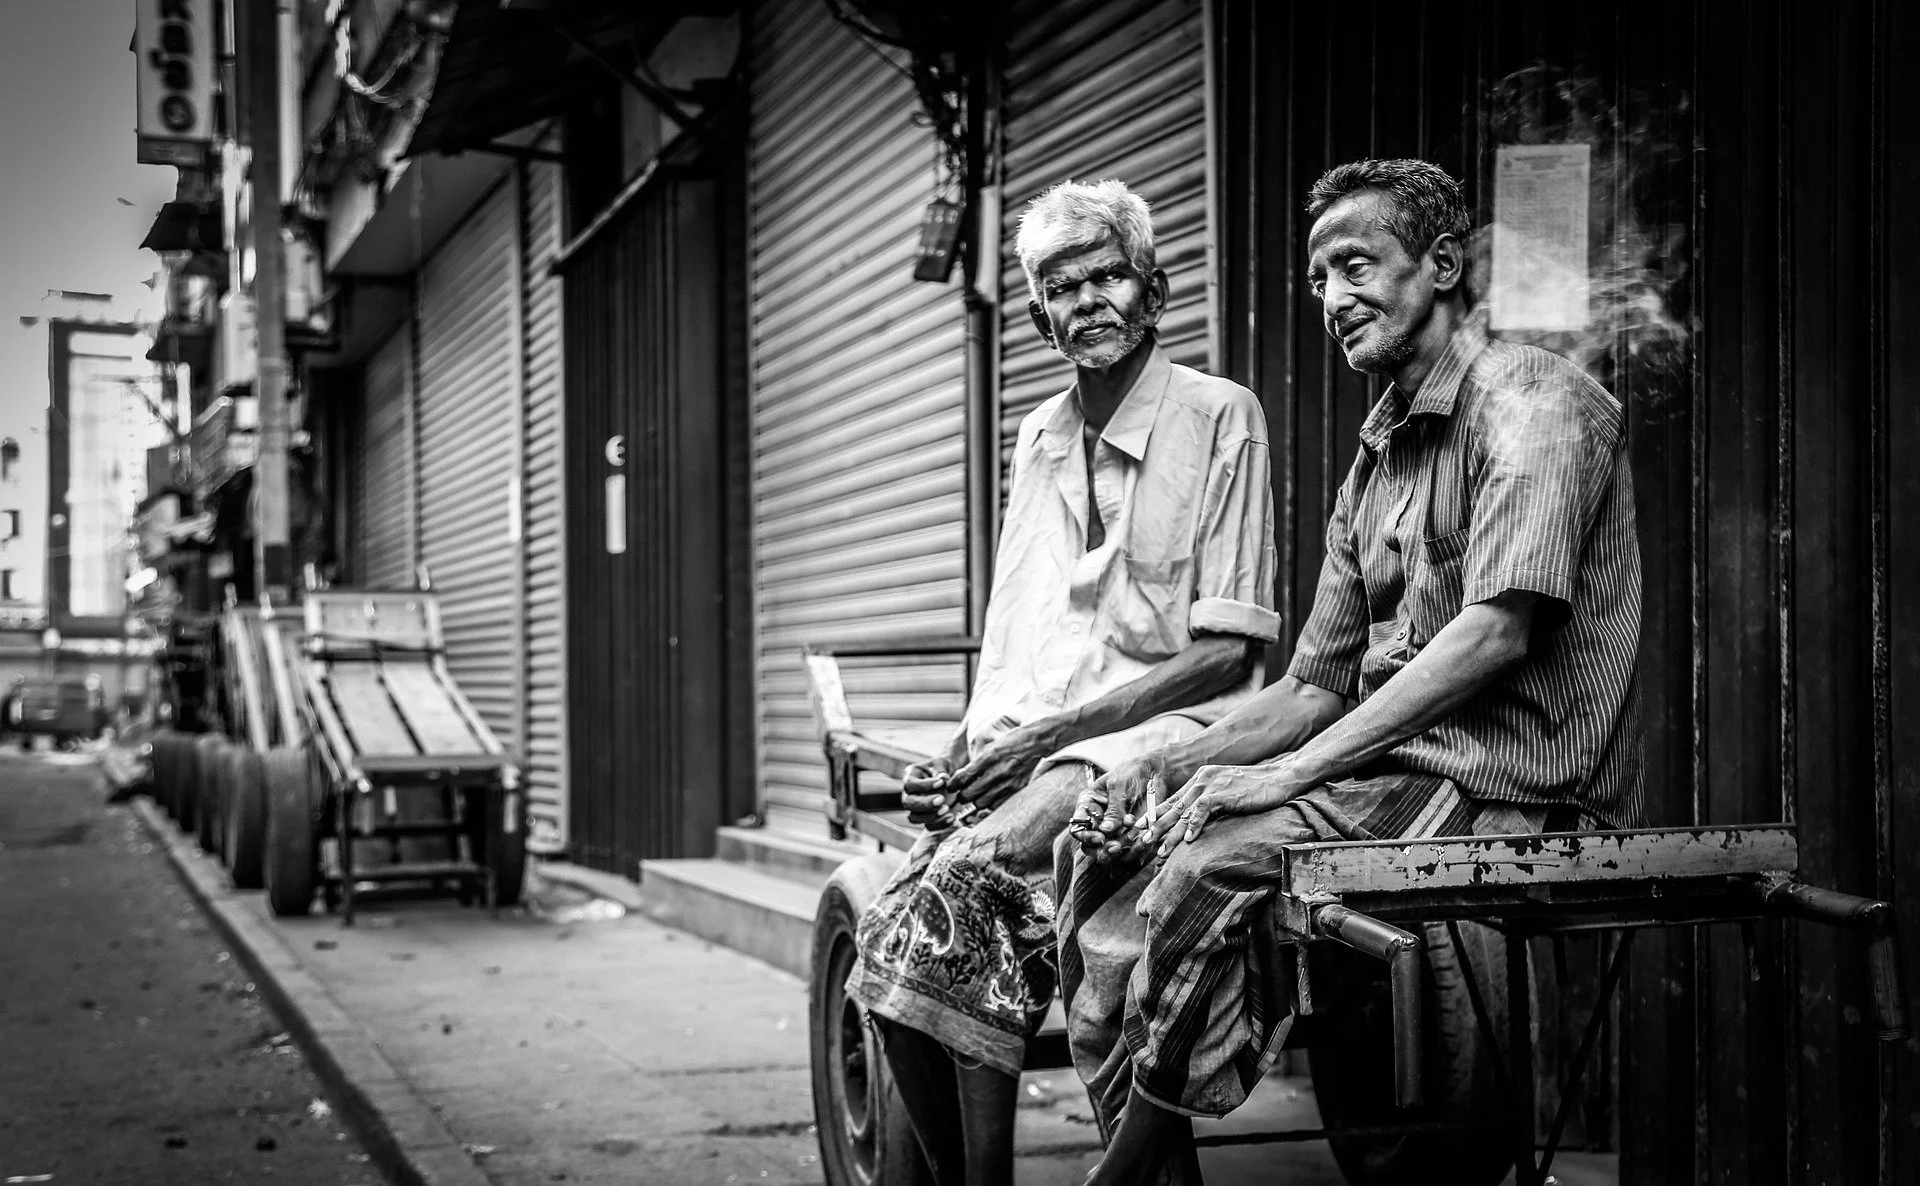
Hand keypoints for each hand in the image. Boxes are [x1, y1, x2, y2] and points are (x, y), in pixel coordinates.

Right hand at [900, 758, 956, 826]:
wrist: (952, 775)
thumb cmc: (944, 767)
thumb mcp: (942, 763)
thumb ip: (941, 770)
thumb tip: (943, 778)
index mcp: (911, 778)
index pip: (910, 785)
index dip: (924, 785)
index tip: (941, 782)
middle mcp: (911, 794)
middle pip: (908, 803)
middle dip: (925, 804)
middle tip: (942, 799)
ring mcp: (917, 808)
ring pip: (915, 818)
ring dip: (931, 816)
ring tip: (947, 809)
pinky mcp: (928, 817)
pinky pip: (928, 826)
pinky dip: (940, 824)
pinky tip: (952, 818)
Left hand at [947, 722, 1060, 811]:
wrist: (1036, 743)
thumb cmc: (1012, 742)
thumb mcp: (991, 747)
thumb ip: (977, 763)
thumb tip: (961, 777)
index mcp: (988, 758)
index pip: (963, 777)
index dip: (953, 785)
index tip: (951, 786)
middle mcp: (997, 772)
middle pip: (969, 794)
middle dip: (962, 795)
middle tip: (962, 792)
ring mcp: (1007, 783)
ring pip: (981, 803)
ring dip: (975, 800)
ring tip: (976, 795)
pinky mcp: (1016, 790)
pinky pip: (996, 805)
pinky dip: (990, 803)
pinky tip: (989, 797)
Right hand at [1068, 756, 1168, 864]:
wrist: (1155, 773)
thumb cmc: (1132, 773)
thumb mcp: (1120, 786)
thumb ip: (1113, 809)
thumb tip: (1105, 830)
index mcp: (1088, 805)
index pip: (1077, 828)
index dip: (1085, 836)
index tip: (1100, 838)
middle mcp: (1097, 821)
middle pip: (1089, 846)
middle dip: (1101, 849)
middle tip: (1116, 847)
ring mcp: (1113, 830)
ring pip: (1107, 852)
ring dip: (1120, 848)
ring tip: (1133, 834)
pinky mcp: (1128, 835)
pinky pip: (1126, 850)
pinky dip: (1133, 847)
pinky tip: (1142, 835)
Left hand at [1145, 758, 1314, 862]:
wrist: (1279, 777)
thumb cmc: (1256, 788)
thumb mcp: (1227, 792)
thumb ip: (1211, 803)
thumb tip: (1197, 823)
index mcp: (1201, 778)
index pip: (1173, 799)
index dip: (1156, 815)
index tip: (1142, 829)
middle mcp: (1202, 779)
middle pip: (1173, 806)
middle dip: (1156, 825)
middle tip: (1142, 842)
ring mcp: (1211, 785)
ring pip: (1183, 811)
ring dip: (1170, 832)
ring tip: (1160, 849)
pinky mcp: (1223, 792)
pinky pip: (1202, 810)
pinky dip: (1194, 826)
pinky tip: (1189, 841)